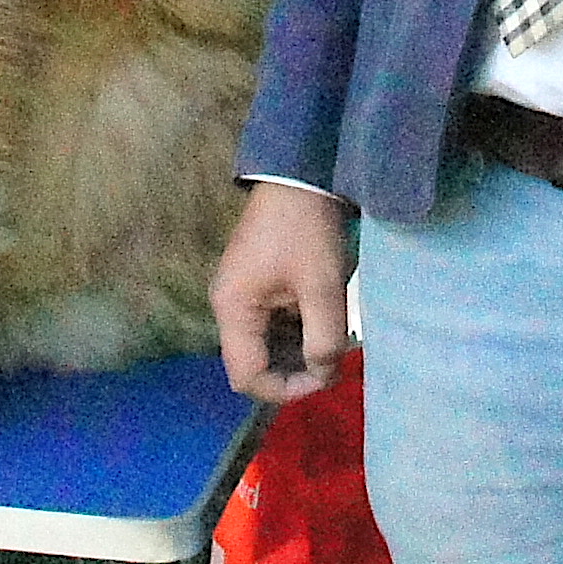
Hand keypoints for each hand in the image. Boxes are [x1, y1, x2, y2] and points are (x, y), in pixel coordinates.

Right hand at [209, 180, 356, 401]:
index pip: (248, 376)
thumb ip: (323, 340)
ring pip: (264, 345)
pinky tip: (324, 323)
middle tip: (335, 362)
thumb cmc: (307, 230)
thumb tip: (324, 374)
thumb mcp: (322, 288)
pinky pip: (271, 324)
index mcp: (233, 309)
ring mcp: (240, 294)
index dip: (286, 389)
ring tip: (334, 342)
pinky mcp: (255, 284)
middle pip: (254, 363)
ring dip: (297, 351)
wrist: (300, 174)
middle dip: (294, 371)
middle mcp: (228, 306)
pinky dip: (296, 331)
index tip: (326, 378)